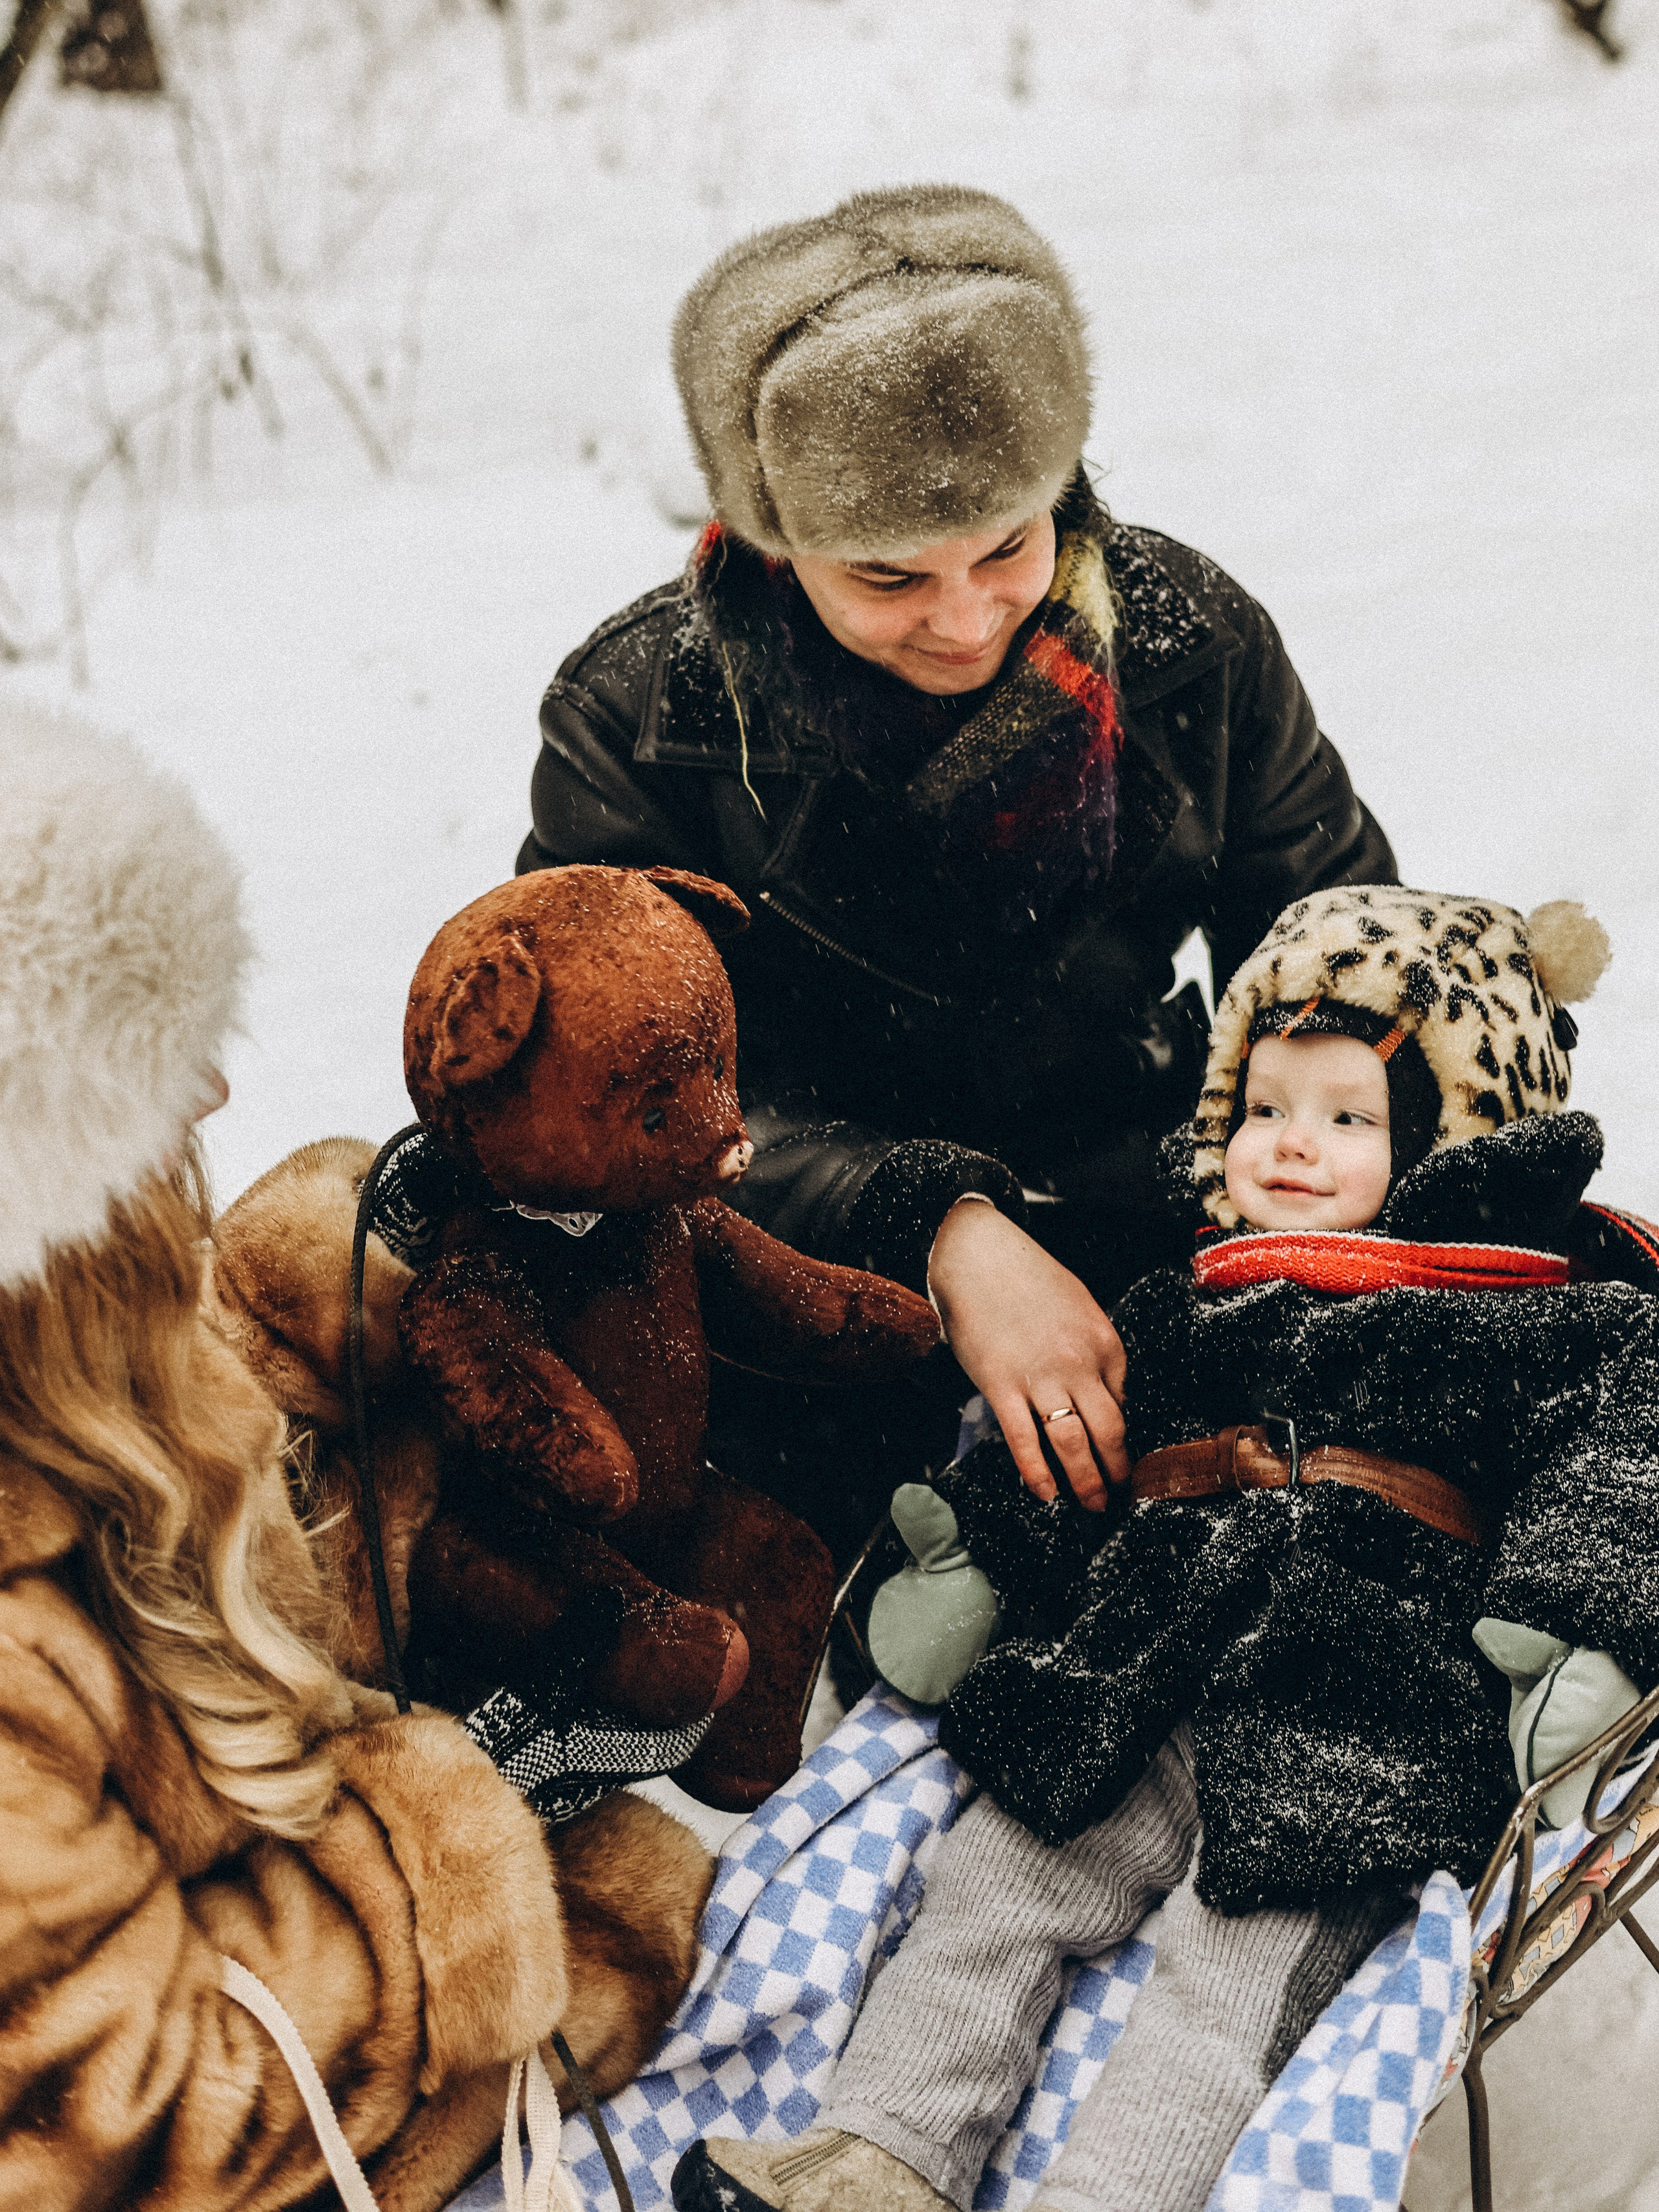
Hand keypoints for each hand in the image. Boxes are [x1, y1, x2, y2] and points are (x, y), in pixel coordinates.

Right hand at [927, 1199, 1127, 1509]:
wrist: (980, 1257)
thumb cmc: (1029, 1279)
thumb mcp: (1081, 1309)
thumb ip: (1096, 1352)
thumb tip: (1107, 1397)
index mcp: (1103, 1343)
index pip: (1123, 1402)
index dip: (1121, 1437)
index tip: (1119, 1457)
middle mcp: (1077, 1363)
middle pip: (1108, 1431)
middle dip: (1115, 1471)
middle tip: (1116, 1495)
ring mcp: (1038, 1377)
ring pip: (1071, 1442)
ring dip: (1084, 1480)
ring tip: (1091, 1503)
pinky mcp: (1001, 1385)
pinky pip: (1023, 1438)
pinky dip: (1036, 1472)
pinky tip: (1044, 1492)